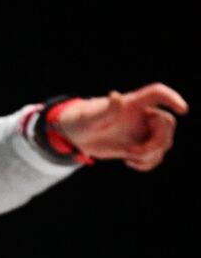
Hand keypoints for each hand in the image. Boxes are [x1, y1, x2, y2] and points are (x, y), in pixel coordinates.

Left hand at [55, 83, 187, 170]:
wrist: (75, 135)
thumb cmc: (80, 121)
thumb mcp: (89, 119)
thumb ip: (105, 111)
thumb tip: (116, 97)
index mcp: (131, 104)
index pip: (157, 93)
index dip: (173, 99)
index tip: (183, 111)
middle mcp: (141, 116)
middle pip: (167, 124)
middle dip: (158, 141)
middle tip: (134, 152)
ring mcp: (142, 131)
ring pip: (164, 142)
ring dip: (151, 155)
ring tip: (128, 158)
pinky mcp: (138, 145)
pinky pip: (155, 155)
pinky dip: (148, 163)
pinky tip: (131, 164)